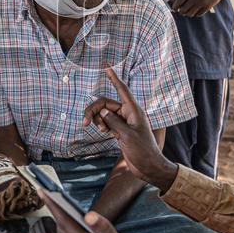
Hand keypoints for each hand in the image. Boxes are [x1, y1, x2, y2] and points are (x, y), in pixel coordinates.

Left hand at [39, 190, 178, 232]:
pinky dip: (74, 226)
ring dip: (62, 218)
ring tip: (59, 203)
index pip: (65, 223)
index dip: (53, 206)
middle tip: (46, 193)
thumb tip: (88, 215)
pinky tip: (81, 222)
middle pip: (63, 228)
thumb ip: (106, 232)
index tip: (41, 191)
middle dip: (54, 210)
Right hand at [84, 68, 178, 191]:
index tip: (106, 66)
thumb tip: (102, 111)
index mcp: (133, 110)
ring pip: (104, 113)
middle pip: (105, 104)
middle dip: (94, 110)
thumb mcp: (127, 136)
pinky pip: (106, 122)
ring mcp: (123, 122)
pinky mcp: (120, 131)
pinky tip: (103, 132)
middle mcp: (128, 113)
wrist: (148, 167)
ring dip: (97, 119)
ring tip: (101, 131)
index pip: (121, 89)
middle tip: (85, 122)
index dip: (113, 77)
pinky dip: (101, 125)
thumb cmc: (143, 151)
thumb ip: (113, 121)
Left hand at [172, 0, 225, 16]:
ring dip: (188, 14)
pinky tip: (196, 11)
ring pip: (190, 14)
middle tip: (182, 12)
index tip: (174, 9)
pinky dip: (196, 14)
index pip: (178, 2)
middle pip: (183, 10)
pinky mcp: (207, 6)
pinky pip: (198, 14)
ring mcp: (201, 2)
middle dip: (182, 12)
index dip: (175, 7)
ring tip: (189, 12)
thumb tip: (177, 5)